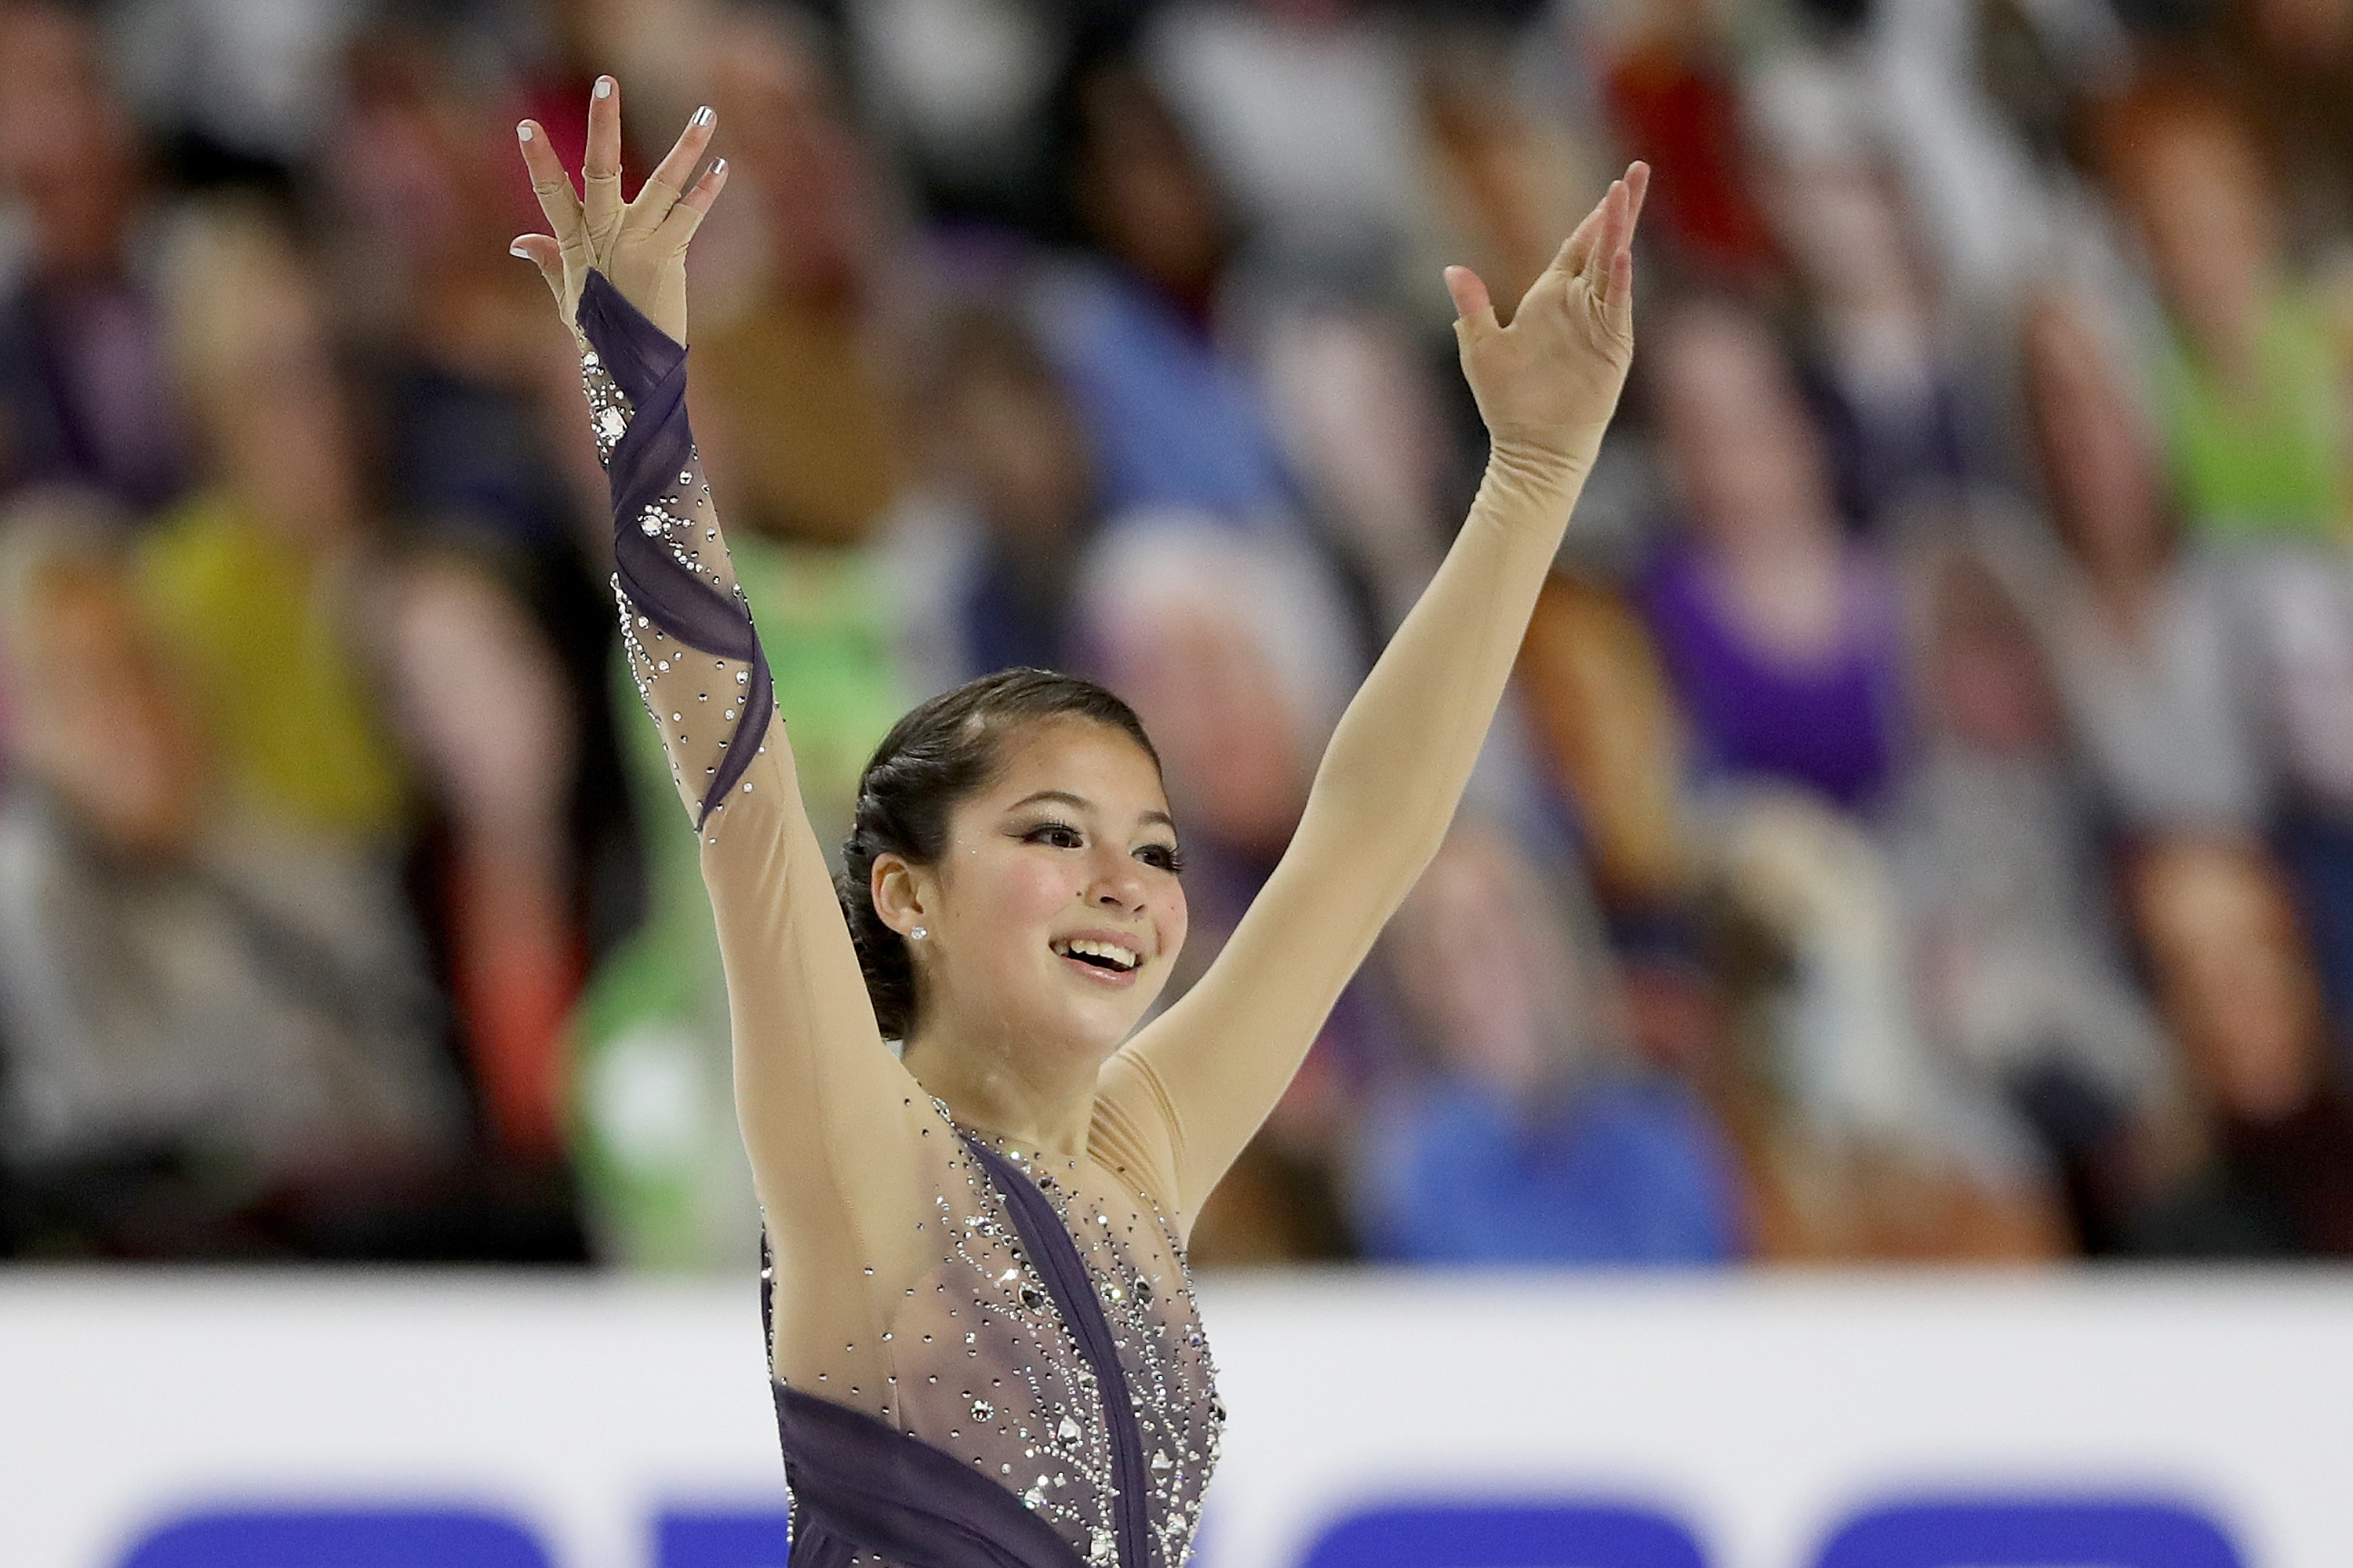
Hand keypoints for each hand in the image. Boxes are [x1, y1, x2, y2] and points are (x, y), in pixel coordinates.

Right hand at [511, 76, 728, 344]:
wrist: (630, 373)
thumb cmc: (599, 338)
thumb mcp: (567, 299)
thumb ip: (550, 263)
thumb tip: (518, 242)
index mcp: (576, 242)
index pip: (551, 193)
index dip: (538, 160)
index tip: (525, 125)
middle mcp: (606, 236)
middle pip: (600, 170)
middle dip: (603, 124)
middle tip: (605, 81)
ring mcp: (638, 244)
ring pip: (662, 184)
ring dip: (687, 148)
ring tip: (706, 114)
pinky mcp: (669, 257)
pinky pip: (691, 216)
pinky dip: (708, 192)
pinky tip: (723, 167)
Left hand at [1444, 162, 1647, 486]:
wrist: (1532, 447)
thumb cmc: (1507, 402)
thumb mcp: (1480, 348)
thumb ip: (1472, 306)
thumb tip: (1452, 268)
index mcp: (1549, 297)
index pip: (1575, 246)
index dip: (1592, 217)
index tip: (1611, 185)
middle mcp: (1578, 304)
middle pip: (1604, 244)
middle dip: (1620, 208)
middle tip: (1637, 169)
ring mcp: (1598, 322)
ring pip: (1615, 266)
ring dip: (1622, 231)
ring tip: (1629, 193)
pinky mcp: (1611, 346)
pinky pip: (1617, 306)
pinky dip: (1619, 280)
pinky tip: (1622, 254)